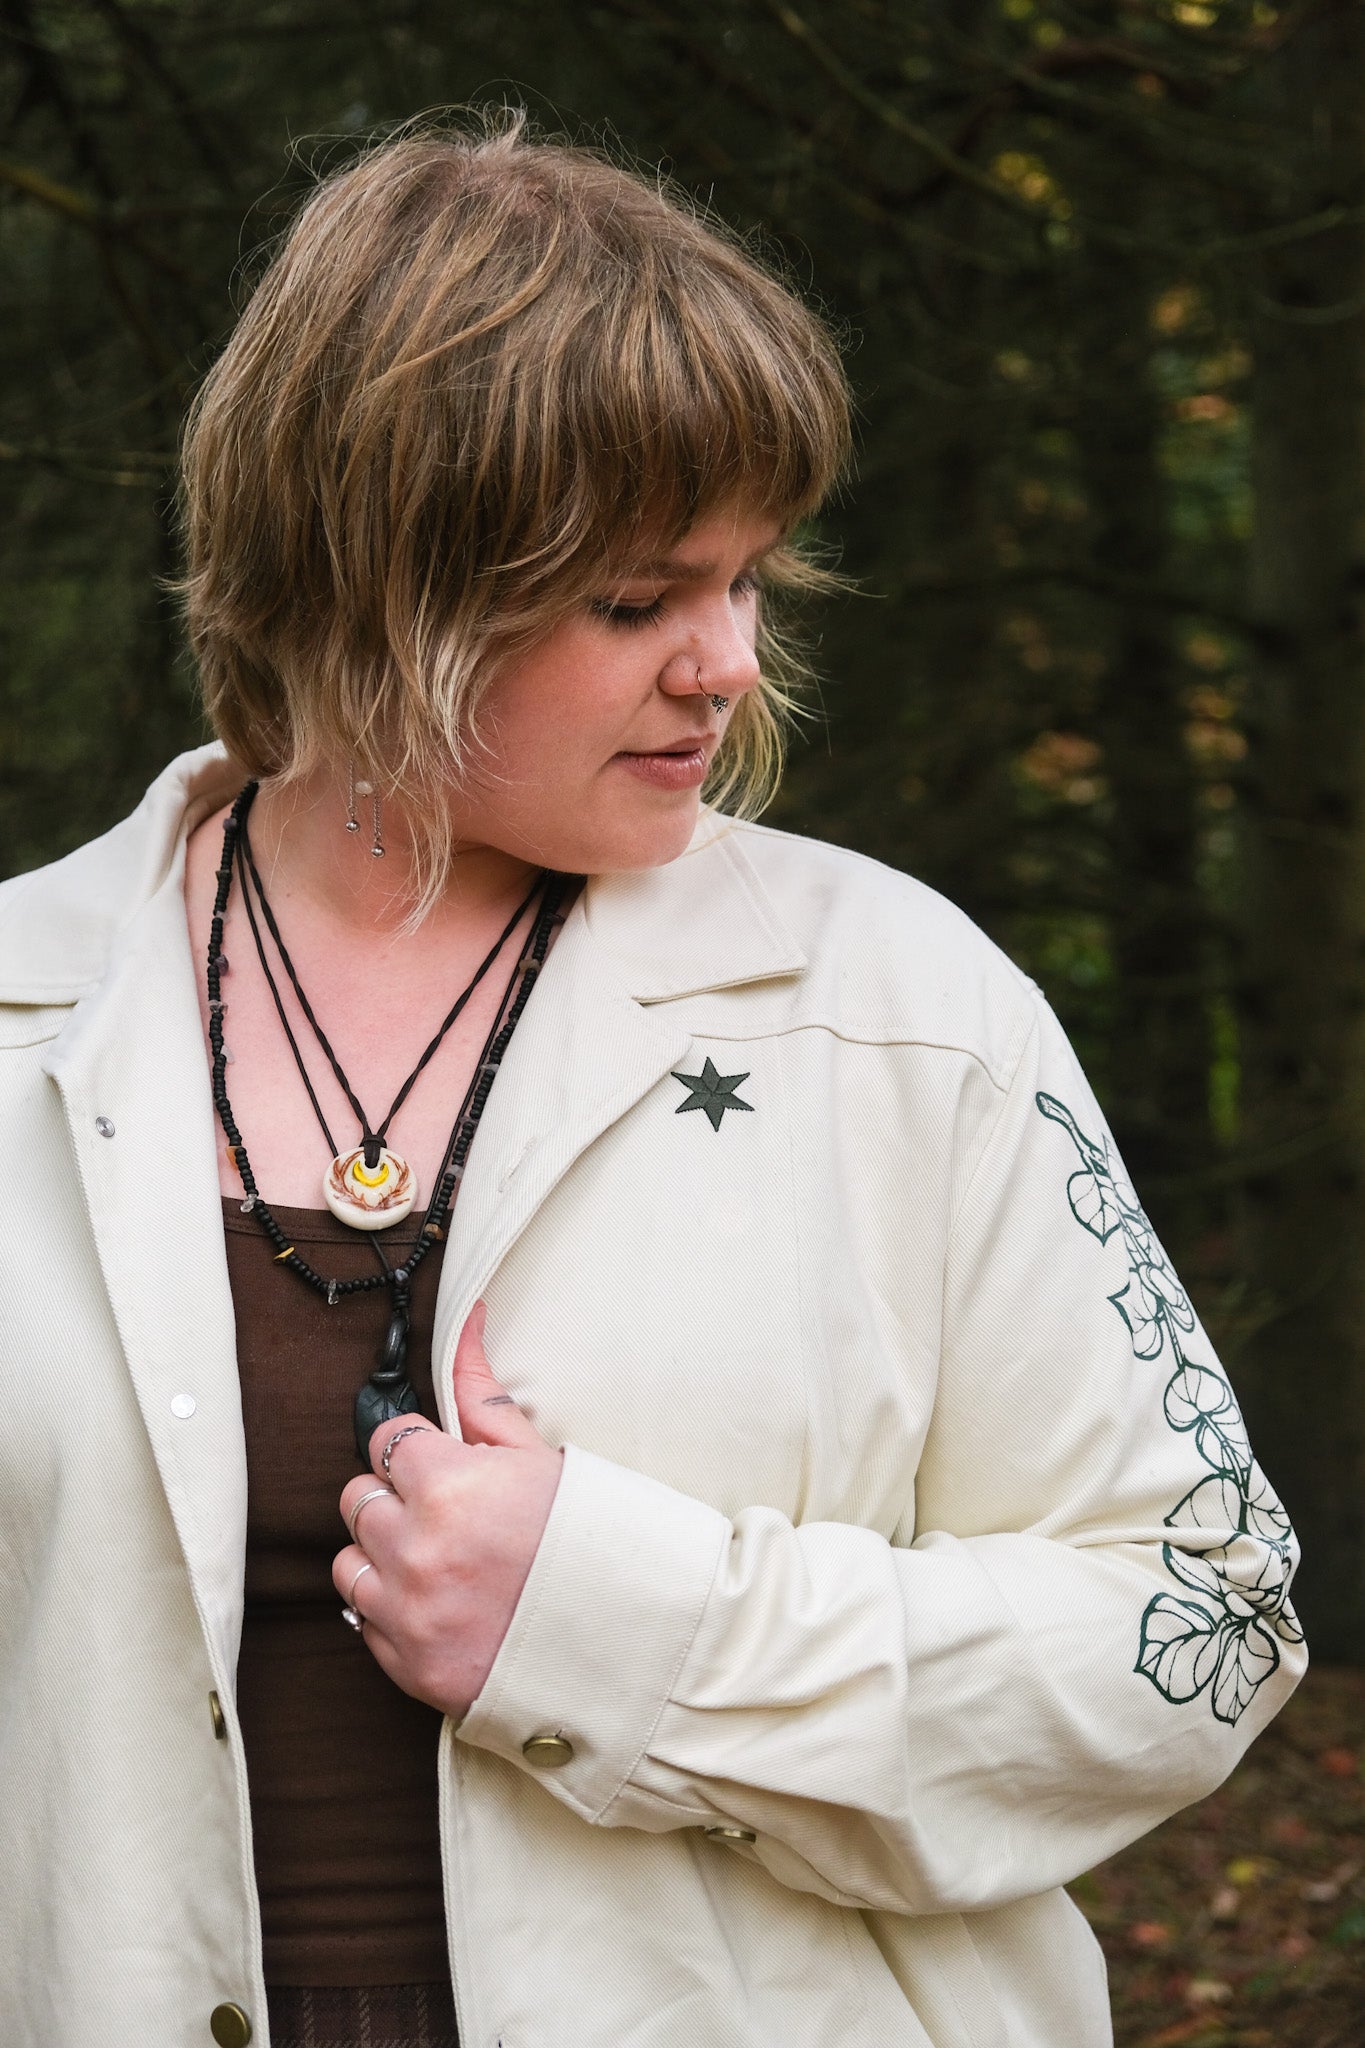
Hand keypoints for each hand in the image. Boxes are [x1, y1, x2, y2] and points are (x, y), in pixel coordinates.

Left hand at [333, 1300, 563, 1720]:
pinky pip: (366, 1623)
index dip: (419, 1452)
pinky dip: (394, 1612)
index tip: (448, 1468)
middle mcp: (416, 1549)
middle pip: (358, 1498)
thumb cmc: (585, 1539)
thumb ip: (483, 1395)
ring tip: (440, 1561)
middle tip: (447, 1514)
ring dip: (383, 1556)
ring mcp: (409, 1613)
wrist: (625, 1639)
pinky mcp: (409, 1666)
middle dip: (395, 1499)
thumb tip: (465, 1321)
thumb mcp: (537, 1457)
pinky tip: (442, 1603)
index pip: (386, 1440)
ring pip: (348, 1562)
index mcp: (448, 1487)